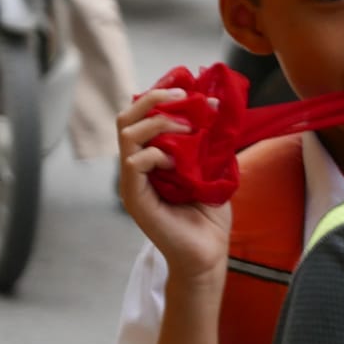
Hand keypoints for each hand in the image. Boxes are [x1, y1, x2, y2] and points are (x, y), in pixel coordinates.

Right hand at [116, 88, 233, 282]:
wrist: (209, 253)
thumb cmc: (209, 217)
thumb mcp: (211, 170)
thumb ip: (207, 143)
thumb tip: (216, 109)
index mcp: (151, 158)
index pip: (142, 116)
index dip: (162, 97)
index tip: (192, 90)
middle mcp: (136, 167)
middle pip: (127, 119)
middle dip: (155, 99)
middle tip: (184, 95)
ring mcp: (133, 182)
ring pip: (128, 134)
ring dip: (160, 123)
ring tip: (189, 128)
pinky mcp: (135, 198)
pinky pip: (134, 162)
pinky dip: (156, 154)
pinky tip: (177, 161)